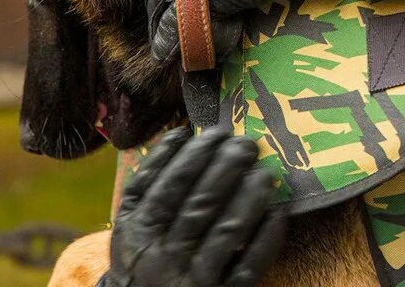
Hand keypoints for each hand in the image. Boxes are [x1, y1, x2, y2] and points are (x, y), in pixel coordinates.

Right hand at [99, 126, 286, 286]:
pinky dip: (265, 239)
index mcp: (138, 231)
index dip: (196, 155)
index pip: (170, 185)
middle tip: (247, 144)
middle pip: (201, 203)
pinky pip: (248, 266)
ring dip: (250, 197)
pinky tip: (276, 214)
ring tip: (265, 173)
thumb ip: (147, 180)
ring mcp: (194, 278)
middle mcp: (164, 255)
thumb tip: (180, 133)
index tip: (218, 132)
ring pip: (227, 231)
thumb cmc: (141, 255)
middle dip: (228, 168)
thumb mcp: (128, 221)